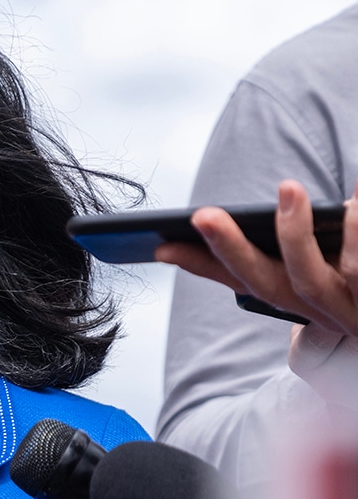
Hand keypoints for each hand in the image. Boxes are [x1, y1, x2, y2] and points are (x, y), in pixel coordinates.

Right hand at [156, 179, 357, 329]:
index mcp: (300, 298)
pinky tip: (355, 197)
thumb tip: (283, 199)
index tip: (161, 245)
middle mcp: (321, 310)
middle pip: (265, 282)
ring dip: (293, 234)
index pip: (238, 281)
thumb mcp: (340, 261)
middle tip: (204, 215)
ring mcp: (351, 309)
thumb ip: (310, 242)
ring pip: (311, 279)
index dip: (199, 264)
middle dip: (231, 247)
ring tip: (287, 188)